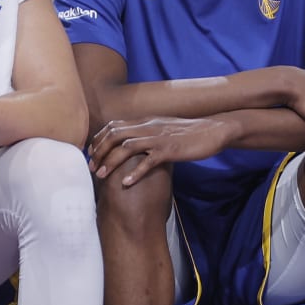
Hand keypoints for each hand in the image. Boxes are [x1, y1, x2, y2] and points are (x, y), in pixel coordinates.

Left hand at [89, 115, 233, 185]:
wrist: (213, 130)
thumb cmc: (190, 132)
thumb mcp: (164, 128)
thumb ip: (148, 132)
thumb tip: (134, 142)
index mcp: (145, 121)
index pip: (114, 126)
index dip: (98, 139)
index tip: (91, 153)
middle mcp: (148, 127)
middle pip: (114, 135)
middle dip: (99, 151)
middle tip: (91, 167)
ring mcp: (158, 138)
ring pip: (126, 147)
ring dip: (110, 161)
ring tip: (101, 175)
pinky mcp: (169, 150)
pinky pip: (148, 162)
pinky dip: (134, 173)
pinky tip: (126, 183)